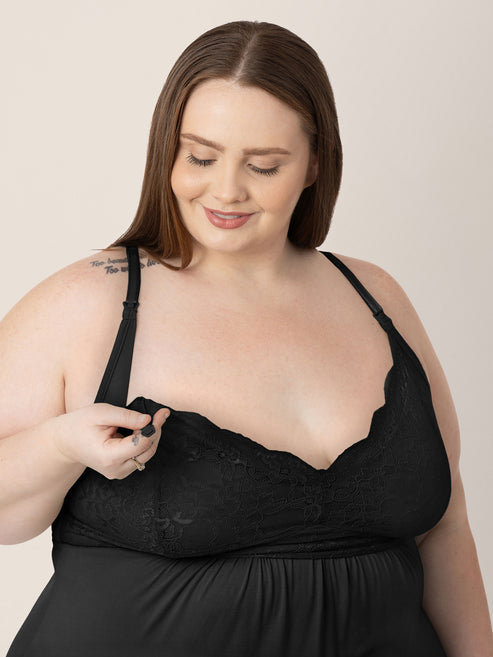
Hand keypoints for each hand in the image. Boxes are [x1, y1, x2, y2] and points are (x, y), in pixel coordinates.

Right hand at [50, 403, 169, 478]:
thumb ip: (126, 417)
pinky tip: (141, 430)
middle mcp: (115, 470)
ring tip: (151, 419)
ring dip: (152, 437)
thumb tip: (148, 420)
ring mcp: (118, 473)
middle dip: (156, 431)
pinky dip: (144, 443)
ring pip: (146, 455)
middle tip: (161, 413)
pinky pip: (140, 456)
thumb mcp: (101, 413)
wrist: (64, 442)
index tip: (162, 412)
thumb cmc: (80, 425)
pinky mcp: (121, 470)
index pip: (142, 444)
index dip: (154, 427)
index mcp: (109, 456)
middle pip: (148, 451)